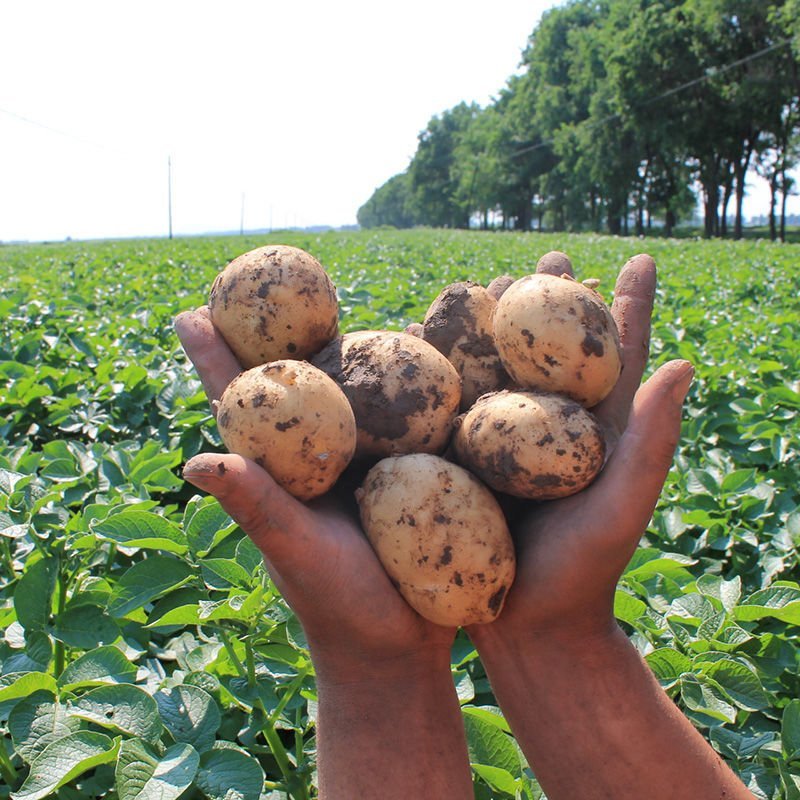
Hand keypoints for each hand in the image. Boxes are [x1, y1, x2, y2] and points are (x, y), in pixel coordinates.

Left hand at [174, 307, 456, 675]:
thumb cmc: (340, 605)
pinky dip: (418, 374)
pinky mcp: (416, 465)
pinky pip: (416, 410)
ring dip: (356, 339)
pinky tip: (427, 334)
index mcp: (283, 469)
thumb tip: (190, 460)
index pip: (240, 404)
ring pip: (362, 386)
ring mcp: (371, 457)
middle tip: (269, 275)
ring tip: (345, 288)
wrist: (405, 644)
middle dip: (284, 327)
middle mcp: (323, 455)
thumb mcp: (294, 551)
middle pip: (300, 380)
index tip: (190, 311)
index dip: (215, 357)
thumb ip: (254, 505)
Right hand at [469, 254, 693, 643]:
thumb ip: (653, 439)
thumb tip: (686, 363)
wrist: (530, 624)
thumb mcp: (624, 504)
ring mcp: (508, 443)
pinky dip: (446, 370)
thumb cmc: (585, 570)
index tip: (640, 259)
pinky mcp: (468, 460)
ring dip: (497, 325)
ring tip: (489, 282)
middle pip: (556, 351)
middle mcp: (553, 429)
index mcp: (599, 432)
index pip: (620, 357)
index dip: (630, 307)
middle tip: (549, 255)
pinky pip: (455, 405)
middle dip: (555, 302)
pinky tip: (427, 339)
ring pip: (501, 368)